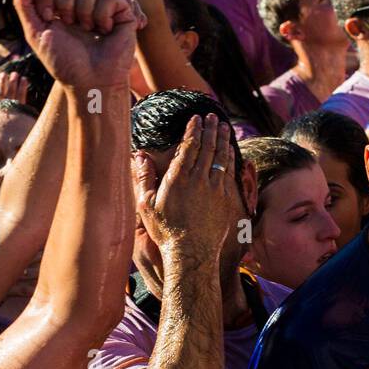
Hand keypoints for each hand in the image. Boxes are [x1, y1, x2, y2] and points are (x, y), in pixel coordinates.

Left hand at [12, 0, 144, 86]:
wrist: (91, 80)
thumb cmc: (63, 61)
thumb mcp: (35, 32)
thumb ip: (24, 3)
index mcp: (57, 2)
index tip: (49, 19)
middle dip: (65, 1)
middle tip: (69, 23)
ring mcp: (101, 1)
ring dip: (85, 10)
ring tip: (88, 28)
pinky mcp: (122, 7)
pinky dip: (103, 15)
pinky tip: (105, 29)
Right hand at [133, 113, 238, 264]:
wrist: (191, 252)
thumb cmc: (165, 231)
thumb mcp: (146, 205)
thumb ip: (144, 178)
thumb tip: (138, 155)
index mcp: (177, 178)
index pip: (188, 146)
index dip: (193, 130)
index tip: (196, 118)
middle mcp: (198, 179)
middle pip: (207, 147)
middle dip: (210, 129)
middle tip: (212, 116)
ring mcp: (214, 187)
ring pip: (220, 156)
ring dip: (222, 138)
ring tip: (223, 126)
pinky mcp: (225, 197)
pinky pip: (228, 170)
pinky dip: (229, 156)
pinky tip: (230, 149)